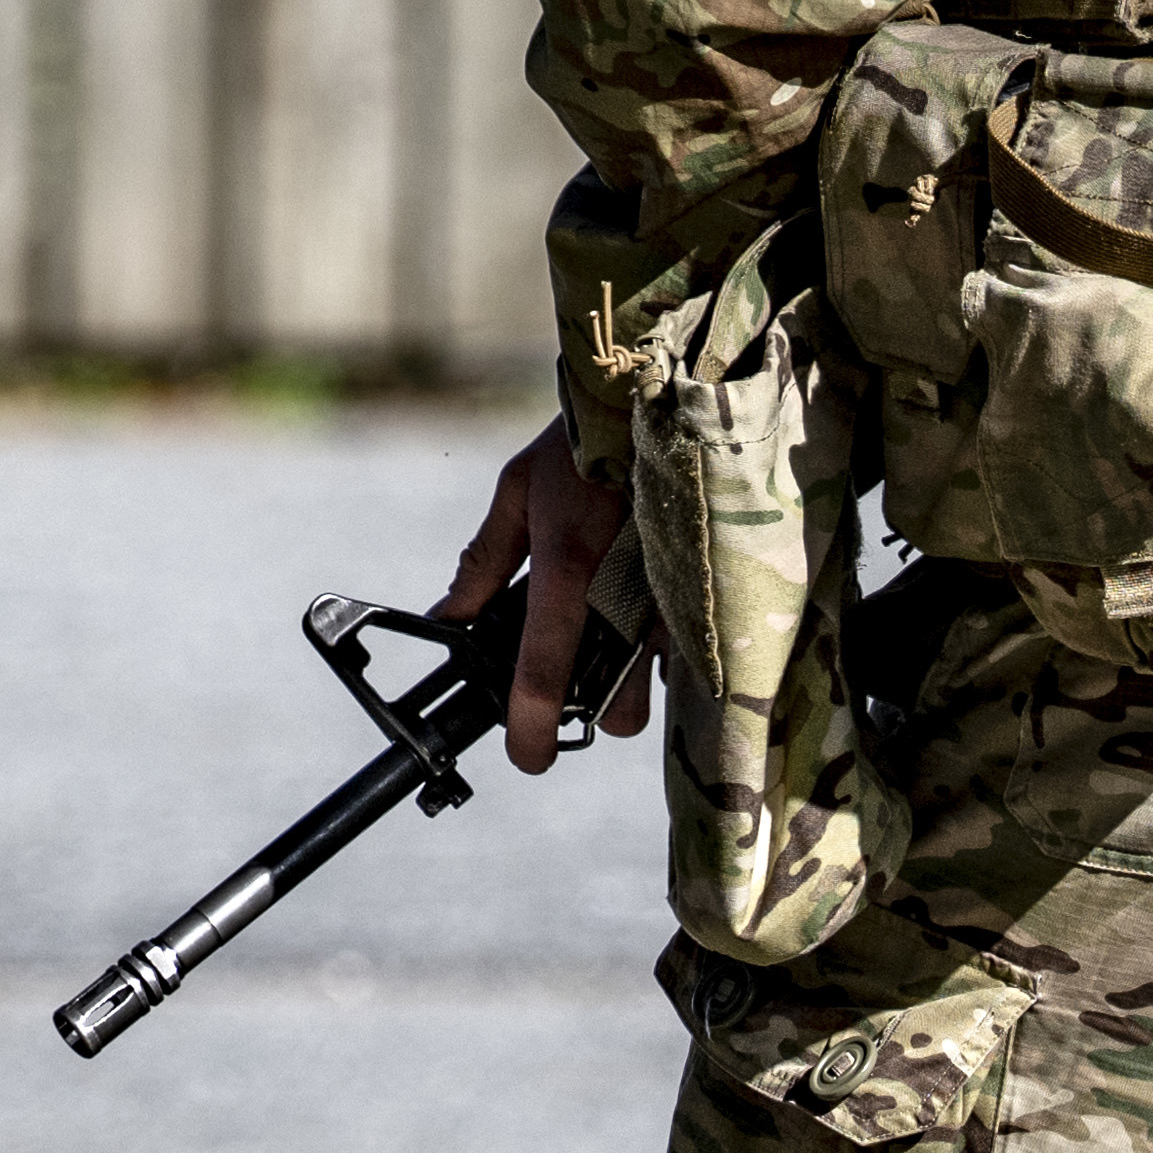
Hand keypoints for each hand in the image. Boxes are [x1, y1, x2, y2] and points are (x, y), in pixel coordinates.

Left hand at [441, 422, 652, 771]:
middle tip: (569, 681)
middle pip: (619, 711)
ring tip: (604, 633)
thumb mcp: (518, 491)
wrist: (664, 395)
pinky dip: (658, 641)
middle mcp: (627, 598)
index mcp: (570, 571)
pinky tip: (641, 603)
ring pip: (654, 684)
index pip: (545, 672)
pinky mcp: (704, 589)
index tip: (527, 758)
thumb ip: (484, 562)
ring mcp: (673, 598)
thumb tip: (448, 617)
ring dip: (627, 679)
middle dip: (594, 713)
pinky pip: (679, 645)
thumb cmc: (583, 441)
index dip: (531, 729)